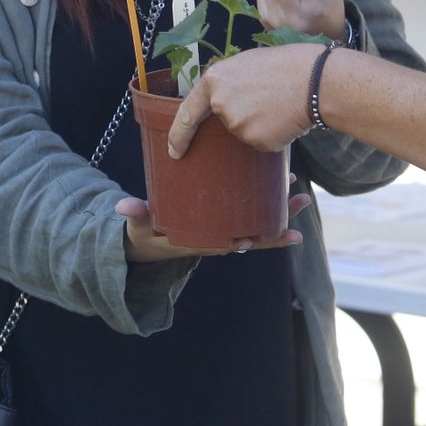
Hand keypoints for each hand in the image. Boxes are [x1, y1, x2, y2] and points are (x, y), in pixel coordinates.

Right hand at [116, 180, 311, 261]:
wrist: (146, 238)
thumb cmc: (144, 234)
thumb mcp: (137, 226)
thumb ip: (135, 214)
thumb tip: (124, 205)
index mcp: (202, 243)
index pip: (231, 245)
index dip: (251, 242)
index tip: (267, 237)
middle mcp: (219, 236)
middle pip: (255, 232)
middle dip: (278, 222)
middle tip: (300, 204)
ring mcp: (223, 226)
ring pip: (257, 219)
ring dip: (279, 207)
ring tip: (301, 191)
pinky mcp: (223, 214)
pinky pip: (249, 209)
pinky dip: (265, 197)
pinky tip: (280, 180)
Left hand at [168, 44, 323, 158]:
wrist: (317, 80)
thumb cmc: (289, 65)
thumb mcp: (249, 63)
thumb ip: (229, 83)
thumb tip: (226, 101)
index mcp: (215, 80)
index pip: (187, 113)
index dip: (178, 135)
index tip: (174, 150)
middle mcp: (220, 103)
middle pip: (224, 122)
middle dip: (242, 117)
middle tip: (267, 102)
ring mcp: (237, 124)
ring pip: (243, 134)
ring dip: (259, 125)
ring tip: (279, 103)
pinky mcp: (256, 140)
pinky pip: (260, 143)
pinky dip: (272, 135)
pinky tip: (285, 118)